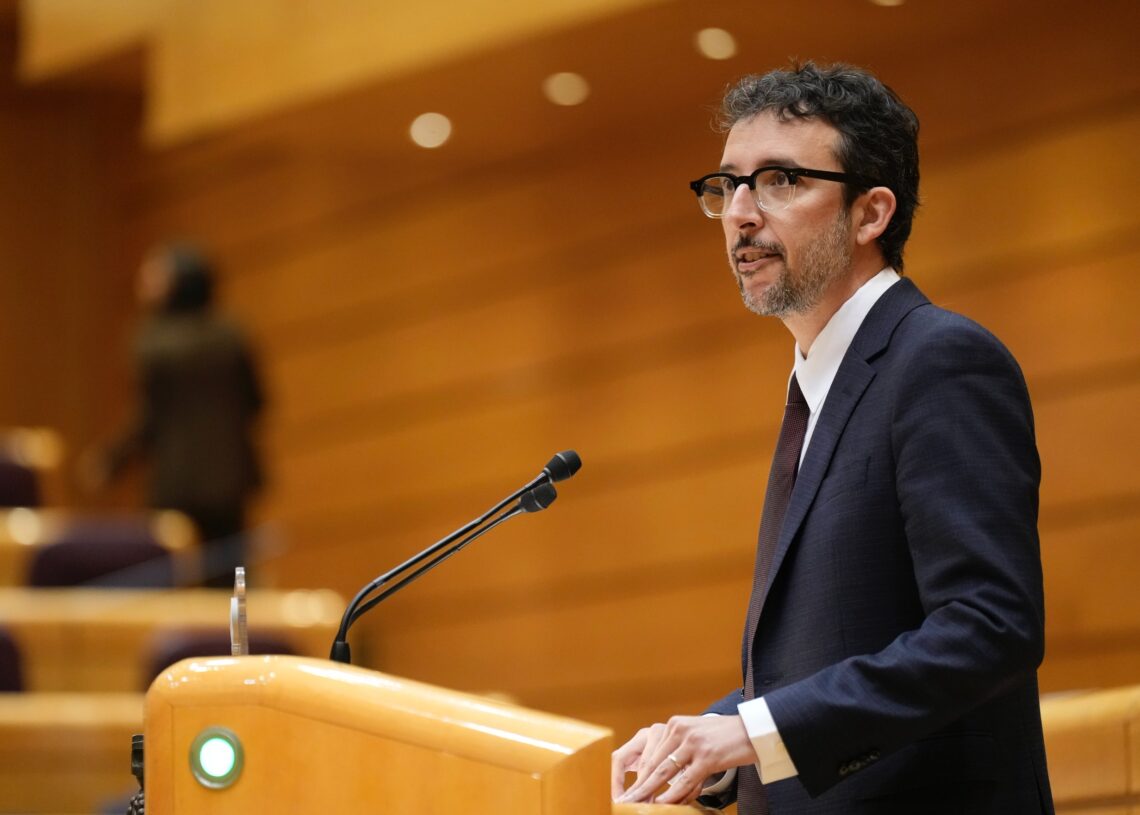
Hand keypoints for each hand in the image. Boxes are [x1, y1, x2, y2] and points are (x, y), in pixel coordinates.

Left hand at [611, 715, 753, 803]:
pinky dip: (672, 794)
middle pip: (653, 764)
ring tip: (637, 805)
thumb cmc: (725, 738)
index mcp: (675, 725)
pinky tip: (662, 803)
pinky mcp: (707, 756)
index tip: (628, 791)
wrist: (753, 730)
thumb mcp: (696, 737)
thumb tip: (664, 779)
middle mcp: (680, 730)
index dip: (639, 776)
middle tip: (625, 801)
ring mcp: (693, 743)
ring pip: (665, 773)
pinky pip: (685, 780)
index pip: (651, 754)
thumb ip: (679, 751)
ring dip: (649, 792)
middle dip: (639, 786)